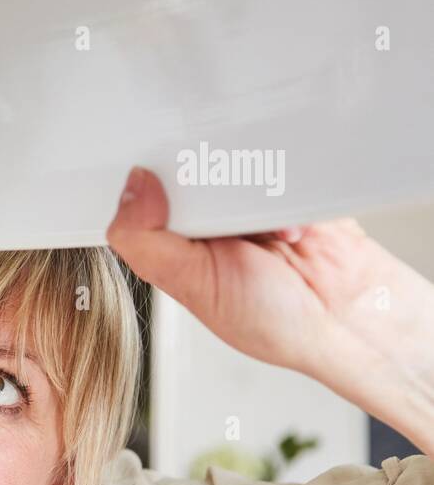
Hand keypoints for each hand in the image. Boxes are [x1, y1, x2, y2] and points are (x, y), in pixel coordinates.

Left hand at [107, 166, 433, 455]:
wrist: (352, 322)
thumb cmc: (274, 321)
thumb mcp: (193, 286)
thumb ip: (148, 242)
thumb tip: (132, 189)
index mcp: (178, 240)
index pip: (146, 193)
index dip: (151, 184)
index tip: (164, 182)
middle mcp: (214, 218)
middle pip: (192, 169)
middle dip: (209, 186)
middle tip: (225, 213)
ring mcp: (256, 201)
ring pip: (237, 163)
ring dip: (253, 194)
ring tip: (268, 235)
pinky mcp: (296, 187)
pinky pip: (285, 164)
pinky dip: (290, 192)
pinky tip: (295, 230)